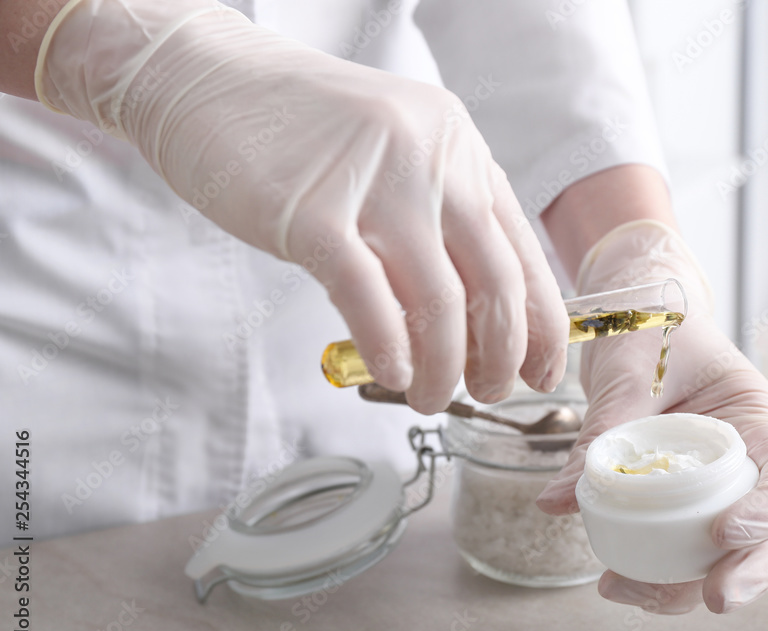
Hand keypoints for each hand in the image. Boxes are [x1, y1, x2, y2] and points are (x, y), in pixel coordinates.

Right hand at [35, 0, 566, 412]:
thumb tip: (464, 318)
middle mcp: (432, 160)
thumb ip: (432, 221)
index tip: (540, 370)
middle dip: (500, 356)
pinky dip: (389, 347)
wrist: (208, 79)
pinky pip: (368, 298)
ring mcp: (375, 183)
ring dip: (443, 368)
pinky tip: (391, 373)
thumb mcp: (394, 158)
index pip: (522, 251)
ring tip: (427, 396)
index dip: (541, 323)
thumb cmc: (300, 130)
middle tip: (486, 393)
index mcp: (459, 148)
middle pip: (495, 282)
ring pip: (439, 301)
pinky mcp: (312, 212)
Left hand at [536, 220, 767, 613]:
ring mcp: (721, 484)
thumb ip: (600, 434)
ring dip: (690, 585)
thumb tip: (554, 502)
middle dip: (751, 572)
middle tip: (711, 598)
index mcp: (756, 415)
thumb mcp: (628, 375)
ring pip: (731, 552)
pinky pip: (686, 546)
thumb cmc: (647, 330)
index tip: (724, 533)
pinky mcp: (686, 502)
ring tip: (630, 593)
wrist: (637, 316)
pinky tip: (620, 581)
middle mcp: (750, 458)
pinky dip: (661, 573)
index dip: (767, 511)